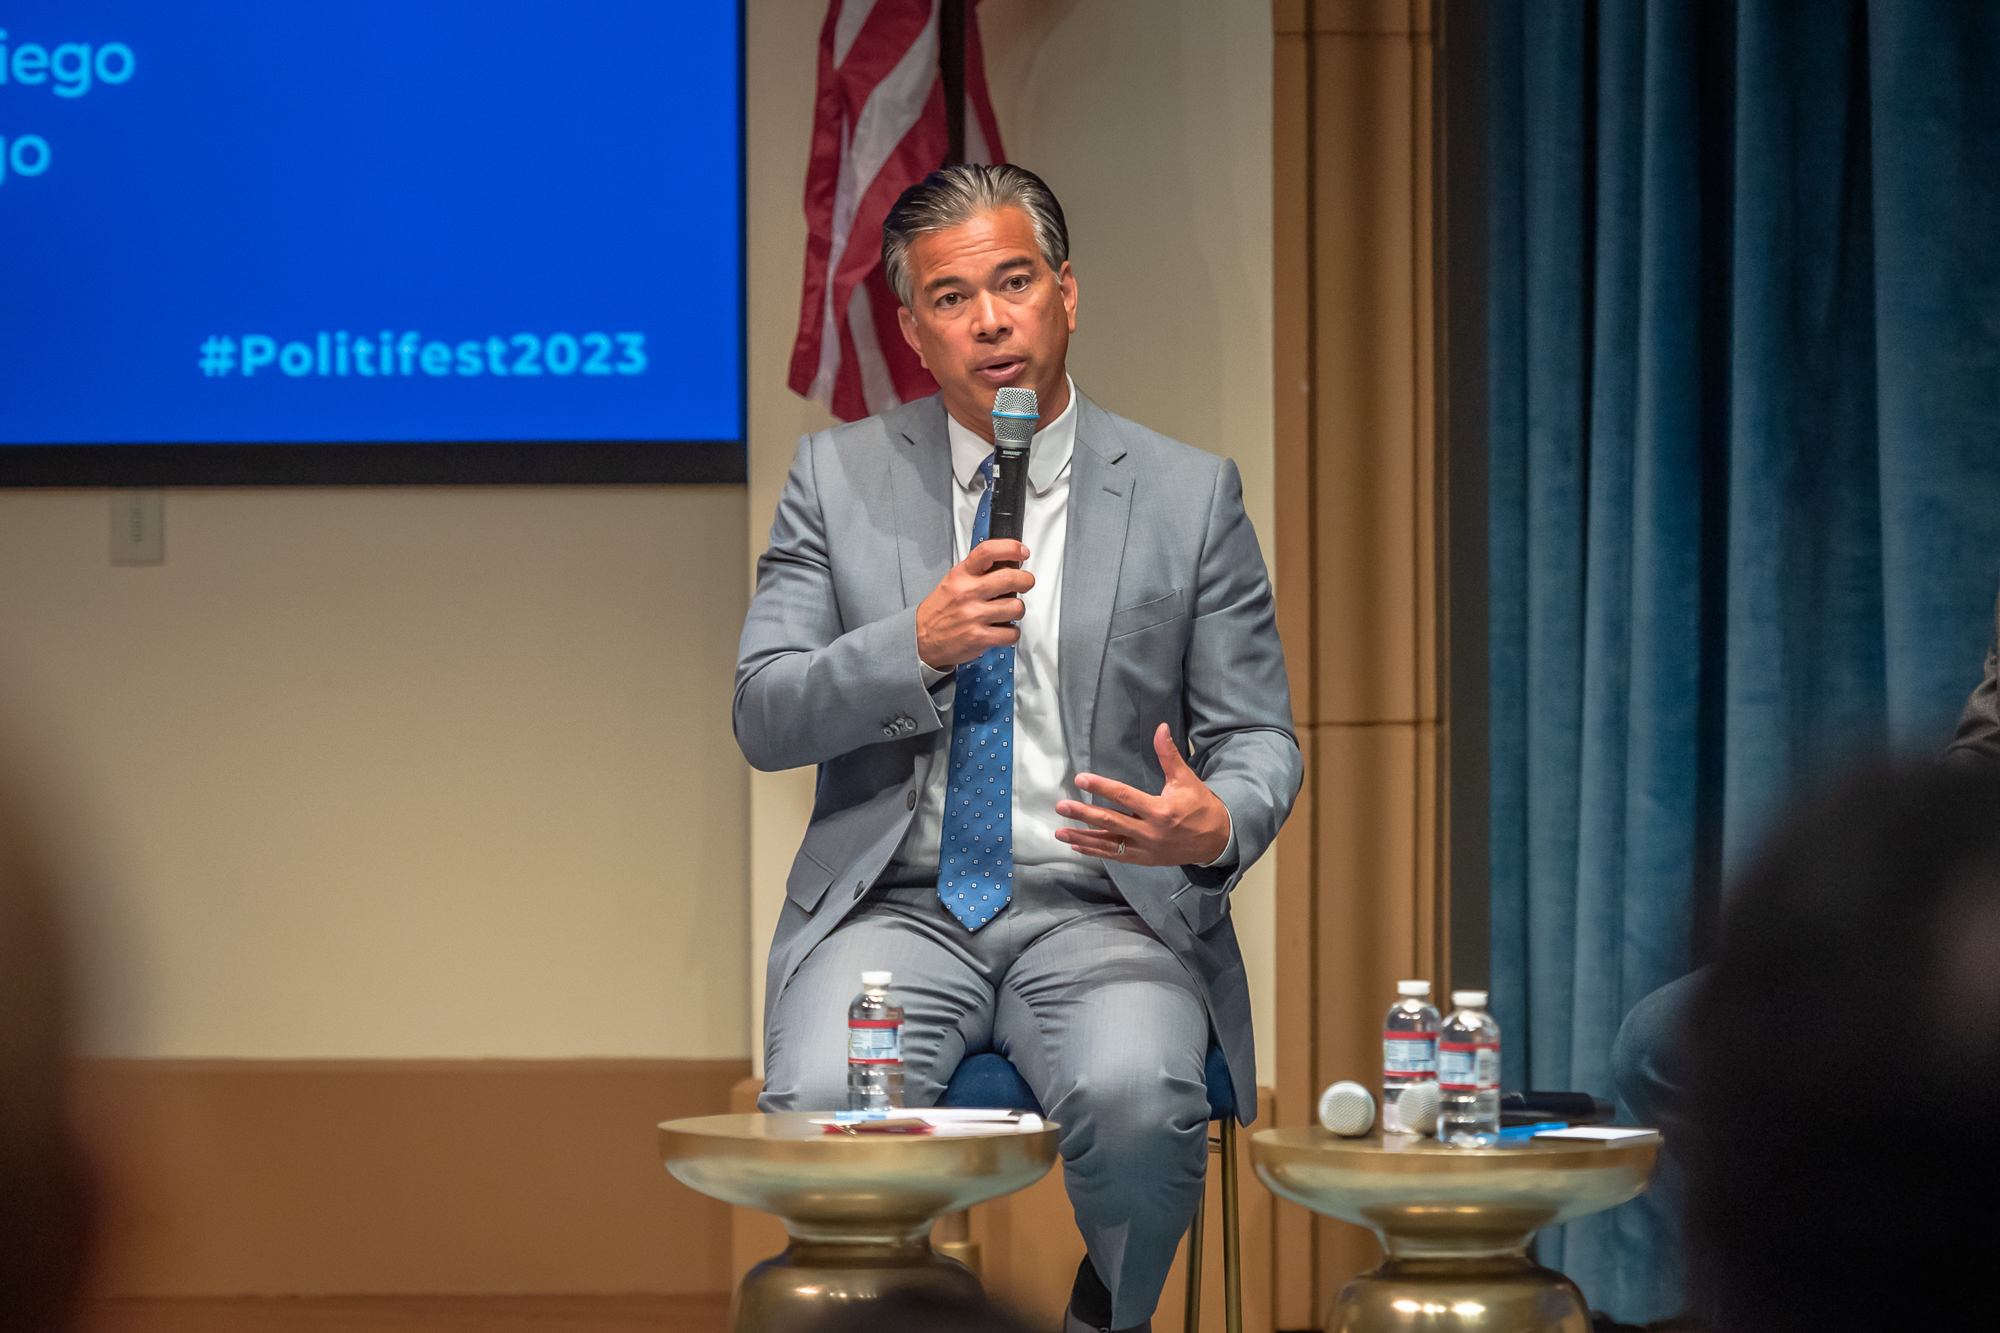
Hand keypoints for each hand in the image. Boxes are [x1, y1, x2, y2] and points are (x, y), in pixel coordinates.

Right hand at [917, 539, 1034, 669]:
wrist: (923, 638)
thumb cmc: (941, 610)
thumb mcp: (953, 581)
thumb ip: (978, 572)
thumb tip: (1009, 565)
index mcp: (962, 575)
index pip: (988, 551)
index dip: (1010, 548)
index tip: (1022, 552)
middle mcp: (968, 593)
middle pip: (1010, 578)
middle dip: (1026, 580)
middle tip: (1026, 583)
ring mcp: (973, 615)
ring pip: (1016, 607)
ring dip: (1018, 610)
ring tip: (1008, 612)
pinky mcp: (979, 637)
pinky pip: (1011, 633)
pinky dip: (1012, 633)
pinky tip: (1003, 629)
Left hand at [1055, 724, 1231, 866]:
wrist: (1217, 840)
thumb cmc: (1200, 806)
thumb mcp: (1186, 779)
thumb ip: (1168, 755)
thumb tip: (1161, 728)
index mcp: (1160, 810)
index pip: (1124, 797)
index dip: (1101, 787)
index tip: (1080, 779)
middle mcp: (1150, 832)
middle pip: (1111, 822)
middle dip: (1083, 814)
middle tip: (1061, 806)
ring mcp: (1146, 849)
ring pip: (1109, 844)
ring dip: (1083, 837)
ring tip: (1059, 831)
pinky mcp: (1144, 859)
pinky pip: (1115, 856)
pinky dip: (1095, 851)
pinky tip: (1076, 845)